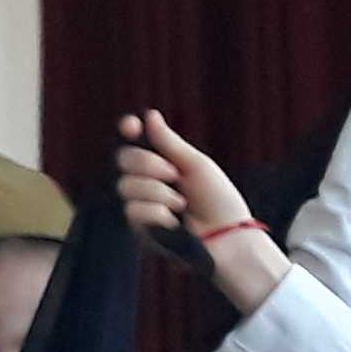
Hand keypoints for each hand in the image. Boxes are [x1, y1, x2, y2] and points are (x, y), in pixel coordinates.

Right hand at [120, 113, 292, 314]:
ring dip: (158, 192)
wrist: (228, 236)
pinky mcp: (139, 230)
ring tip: (181, 204)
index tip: (133, 126)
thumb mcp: (196, 166)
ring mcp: (140, 206)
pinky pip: (133, 210)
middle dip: (147, 163)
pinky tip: (174, 222)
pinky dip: (158, 213)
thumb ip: (170, 143)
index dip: (127, 130)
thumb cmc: (218, 200)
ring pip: (126, 186)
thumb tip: (150, 114)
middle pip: (122, 159)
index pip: (132, 141)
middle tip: (174, 174)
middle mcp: (146, 182)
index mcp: (160, 163)